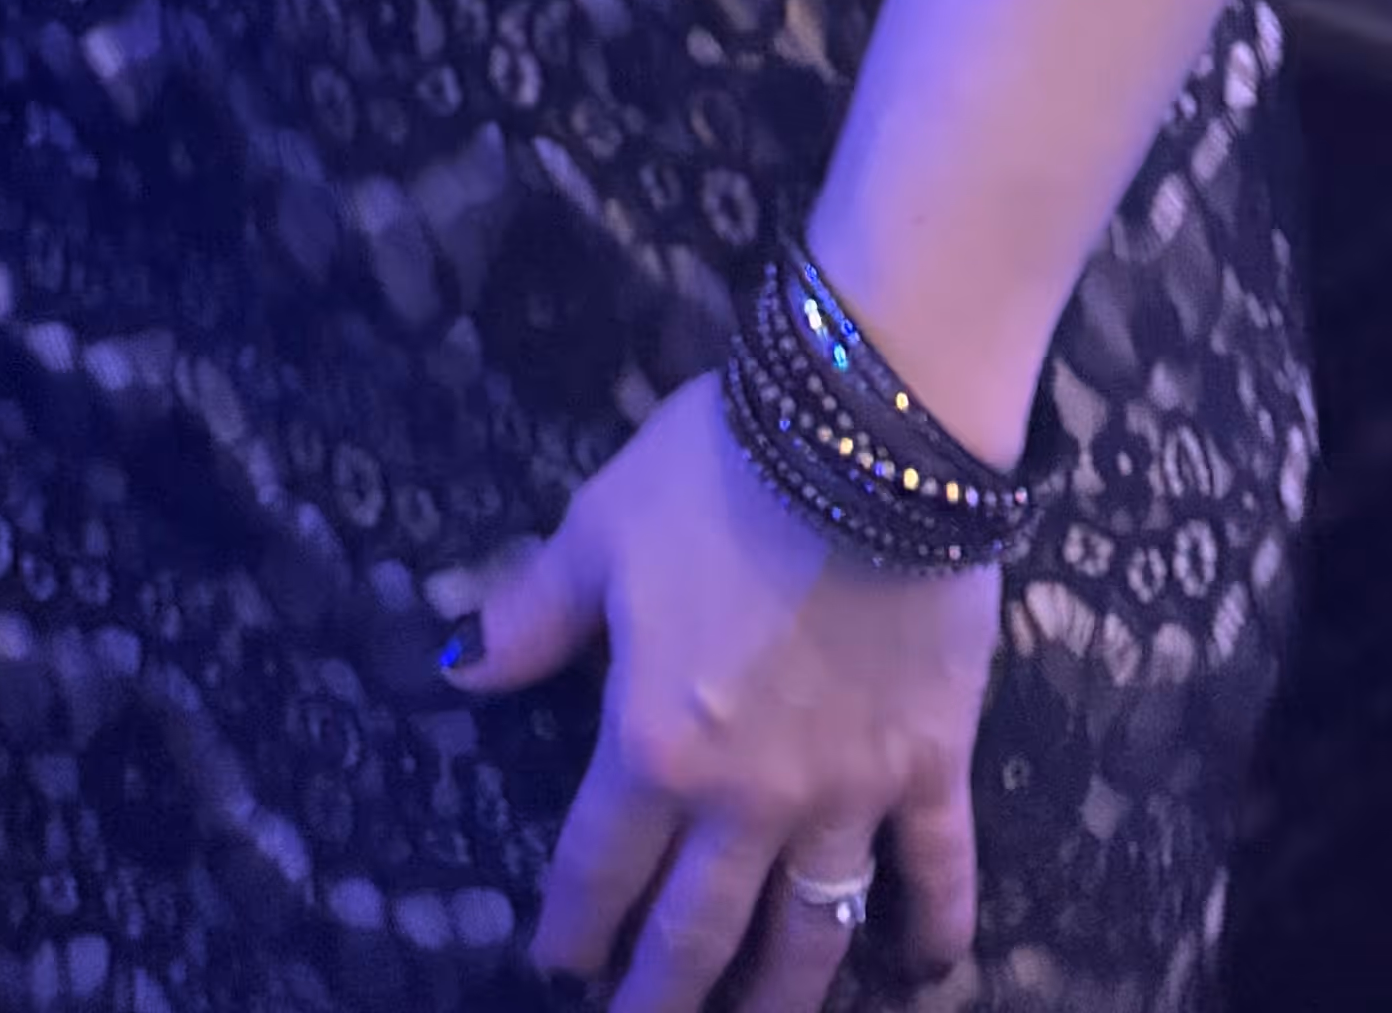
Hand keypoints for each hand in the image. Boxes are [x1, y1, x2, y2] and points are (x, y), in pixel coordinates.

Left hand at [458, 388, 993, 1009]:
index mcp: (654, 745)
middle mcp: (748, 797)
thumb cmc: (715, 473)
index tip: (554, 964)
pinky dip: (935, 927)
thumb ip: (530, 615)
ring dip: (781, 996)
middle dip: (661, 996)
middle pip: (699, 930)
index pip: (598, 867)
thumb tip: (454, 669)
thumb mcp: (598, 531)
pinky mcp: (931, 763)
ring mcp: (847, 790)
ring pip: (811, 930)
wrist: (864, 435)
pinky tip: (927, 967)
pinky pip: (936, 867)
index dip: (571, 926)